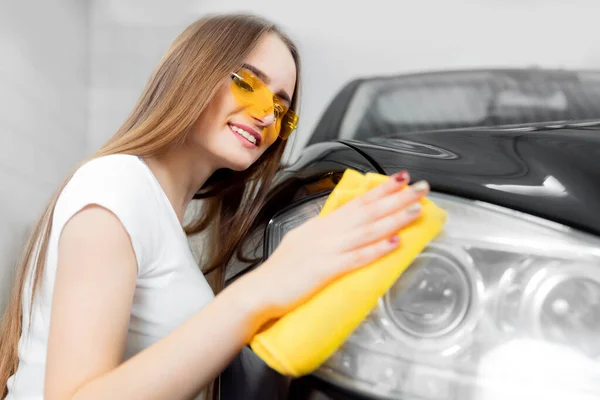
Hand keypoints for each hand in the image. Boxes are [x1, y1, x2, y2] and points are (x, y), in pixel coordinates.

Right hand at [252, 171, 428, 318]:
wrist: (260, 289)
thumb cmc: (282, 269)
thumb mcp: (303, 240)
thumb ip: (324, 230)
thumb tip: (344, 223)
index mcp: (322, 224)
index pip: (357, 202)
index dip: (381, 190)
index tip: (401, 179)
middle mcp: (326, 232)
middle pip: (367, 211)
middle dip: (396, 197)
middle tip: (422, 187)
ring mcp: (326, 249)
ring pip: (366, 230)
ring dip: (393, 219)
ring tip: (416, 209)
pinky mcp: (325, 270)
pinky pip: (356, 258)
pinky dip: (377, 249)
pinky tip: (395, 243)